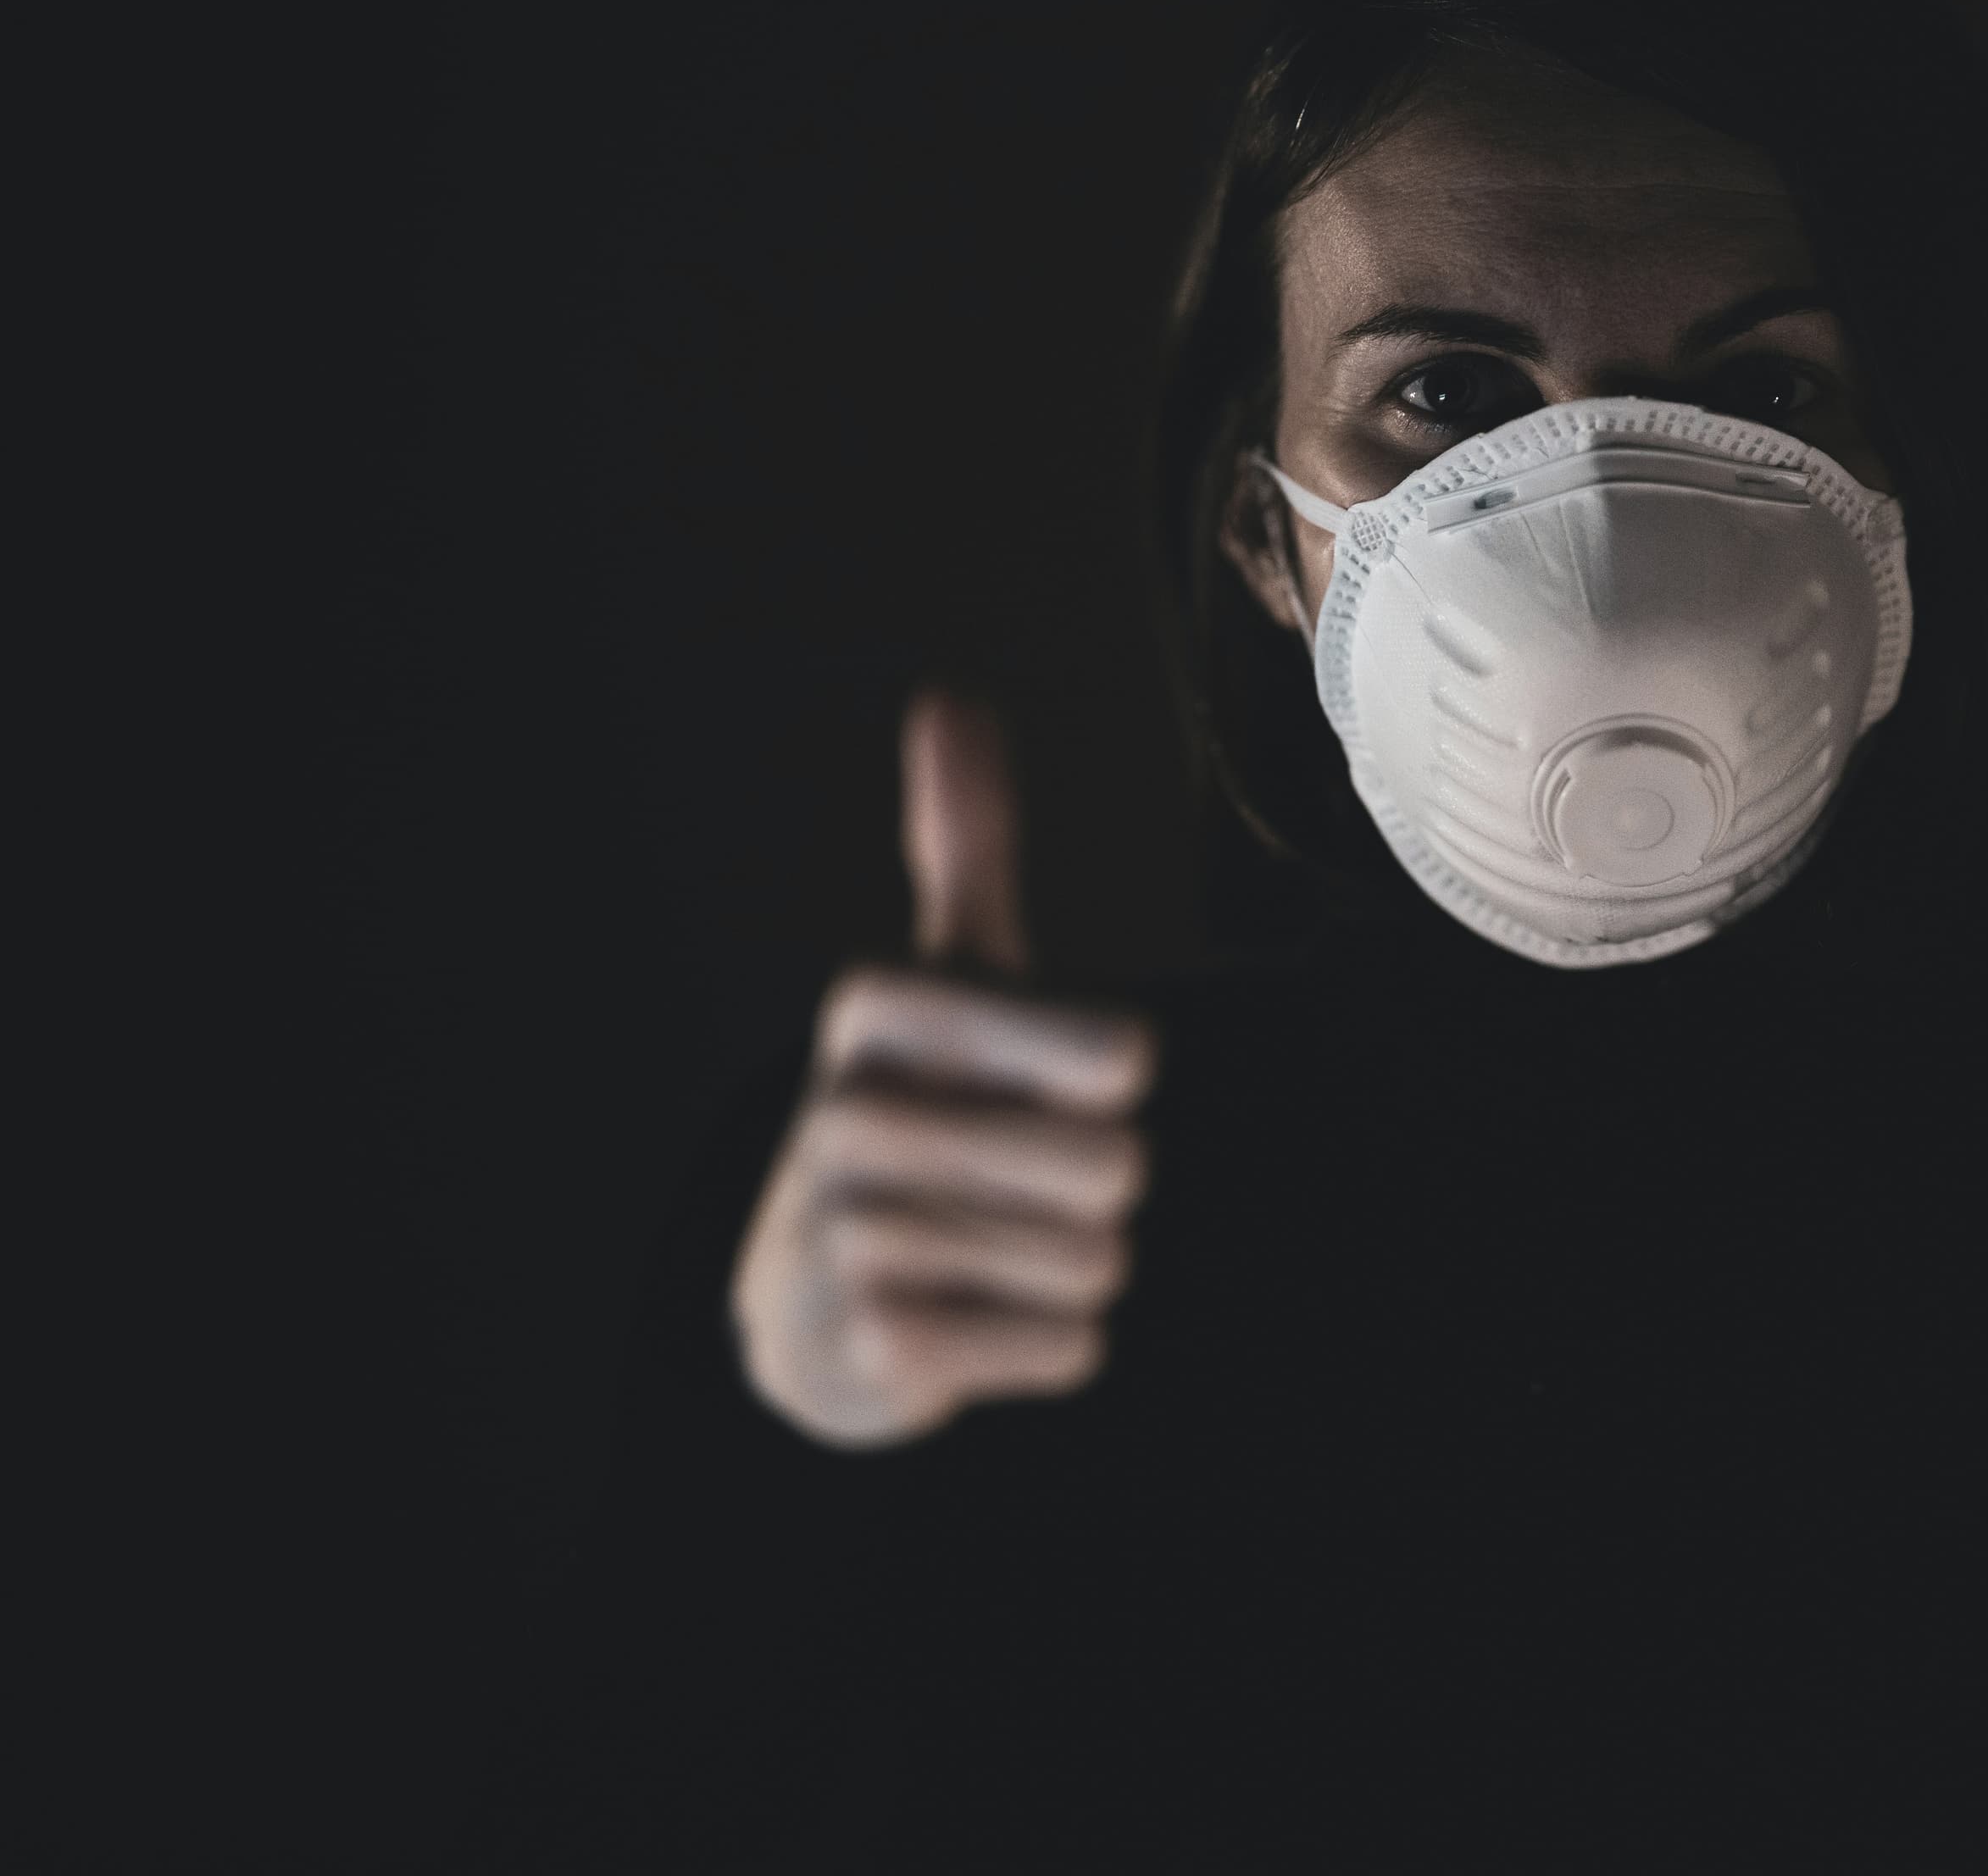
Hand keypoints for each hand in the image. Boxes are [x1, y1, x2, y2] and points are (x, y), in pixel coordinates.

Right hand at [731, 689, 1158, 1448]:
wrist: (810, 1305)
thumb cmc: (916, 1112)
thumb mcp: (945, 977)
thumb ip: (965, 845)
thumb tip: (950, 694)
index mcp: (880, 1011)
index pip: (1120, 1059)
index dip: (1111, 1078)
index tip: (1049, 1080)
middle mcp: (847, 1113)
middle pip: (1119, 1169)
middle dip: (1098, 1192)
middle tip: (1014, 1186)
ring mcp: (851, 1236)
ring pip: (1098, 1262)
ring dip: (1076, 1269)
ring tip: (990, 1254)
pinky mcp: (878, 1350)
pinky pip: (1069, 1348)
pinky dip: (1054, 1348)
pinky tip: (976, 1325)